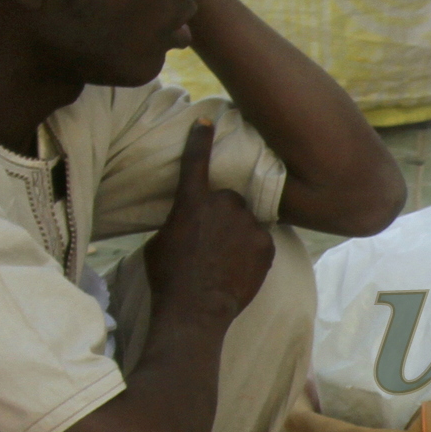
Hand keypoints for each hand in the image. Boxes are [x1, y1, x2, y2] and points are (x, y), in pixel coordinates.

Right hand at [140, 124, 273, 324]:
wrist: (196, 309)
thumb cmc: (168, 276)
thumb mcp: (163, 240)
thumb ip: (181, 220)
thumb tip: (191, 221)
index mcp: (192, 200)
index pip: (195, 161)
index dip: (200, 139)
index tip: (206, 121)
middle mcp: (223, 205)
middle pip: (229, 198)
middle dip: (223, 213)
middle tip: (212, 240)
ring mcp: (248, 224)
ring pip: (247, 220)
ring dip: (239, 232)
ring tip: (225, 259)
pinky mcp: (267, 244)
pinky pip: (261, 239)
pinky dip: (253, 249)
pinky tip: (239, 268)